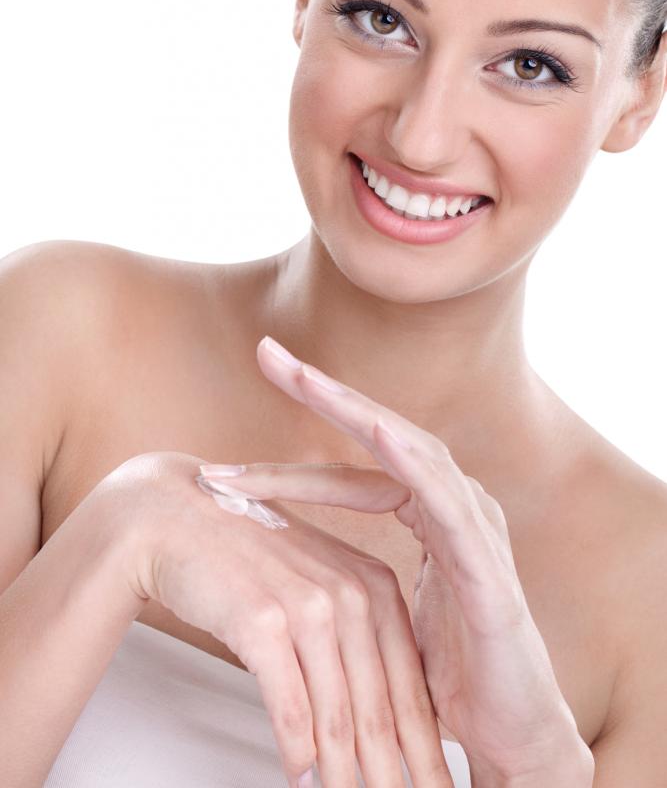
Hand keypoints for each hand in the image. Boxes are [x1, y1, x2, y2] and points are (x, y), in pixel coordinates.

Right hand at [93, 448, 454, 787]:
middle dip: (393, 773)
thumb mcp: (316, 586)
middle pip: (380, 708)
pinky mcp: (263, 620)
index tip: (436, 785)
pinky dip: (296, 751)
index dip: (423, 748)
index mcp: (374, 586)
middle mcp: (350, 593)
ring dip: (344, 777)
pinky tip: (300, 777)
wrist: (179, 517)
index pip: (409, 684)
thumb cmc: (245, 556)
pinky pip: (288, 705)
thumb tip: (372, 716)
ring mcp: (308, 605)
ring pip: (337, 716)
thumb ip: (352, 640)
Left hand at [198, 335, 586, 781]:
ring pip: (411, 451)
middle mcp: (454, 504)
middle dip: (322, 393)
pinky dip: (415, 463)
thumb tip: (285, 562)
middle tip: (270, 354)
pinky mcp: (487, 565)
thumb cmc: (449, 671)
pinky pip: (450, 503)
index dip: (298, 448)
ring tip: (306, 378)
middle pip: (380, 434)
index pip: (354, 466)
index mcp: (429, 511)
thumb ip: (351, 571)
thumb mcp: (384, 608)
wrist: (509, 734)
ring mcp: (475, 527)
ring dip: (356, 412)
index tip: (242, 430)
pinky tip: (381, 432)